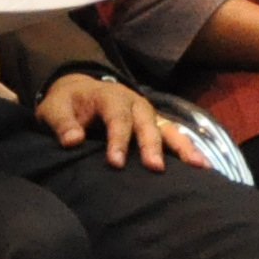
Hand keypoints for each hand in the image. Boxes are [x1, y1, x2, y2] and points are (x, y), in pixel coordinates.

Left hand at [33, 70, 194, 168]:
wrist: (80, 90)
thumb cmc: (68, 103)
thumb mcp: (54, 108)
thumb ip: (62, 123)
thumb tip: (73, 141)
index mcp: (110, 96)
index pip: (117, 118)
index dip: (118, 140)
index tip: (116, 163)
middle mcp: (135, 103)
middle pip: (147, 124)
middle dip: (152, 146)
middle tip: (155, 168)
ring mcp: (149, 114)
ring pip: (168, 129)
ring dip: (183, 147)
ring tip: (199, 165)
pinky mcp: (156, 125)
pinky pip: (175, 136)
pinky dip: (188, 149)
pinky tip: (203, 166)